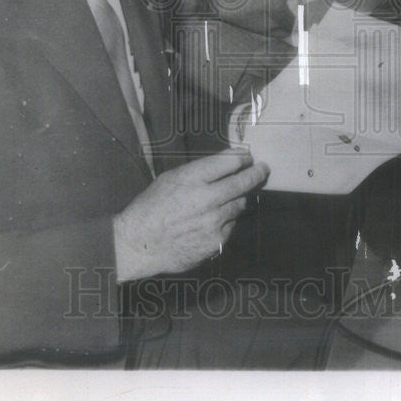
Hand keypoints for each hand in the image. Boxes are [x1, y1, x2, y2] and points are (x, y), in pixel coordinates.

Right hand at [112, 149, 268, 279]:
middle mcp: (207, 198)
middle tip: (262, 169)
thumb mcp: (170, 179)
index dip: (243, 157)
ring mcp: (214, 221)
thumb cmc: (151, 208)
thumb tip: (228, 163)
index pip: (230, 161)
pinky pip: (231, 225)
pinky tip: (211, 221)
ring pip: (239, 204)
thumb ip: (200, 171)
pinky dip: (226, 221)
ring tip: (227, 199)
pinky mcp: (216, 241)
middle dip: (256, 173)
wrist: (138, 244)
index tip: (248, 157)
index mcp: (193, 178)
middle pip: (243, 182)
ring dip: (237, 199)